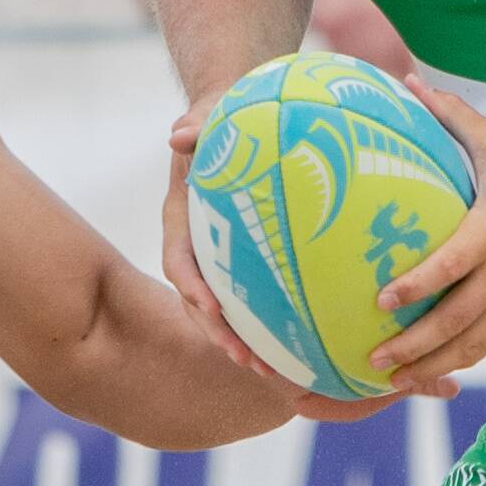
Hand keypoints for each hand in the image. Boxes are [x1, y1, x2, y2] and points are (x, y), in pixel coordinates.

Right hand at [149, 96, 370, 422]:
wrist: (234, 116)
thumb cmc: (223, 113)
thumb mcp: (211, 113)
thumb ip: (196, 124)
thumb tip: (176, 136)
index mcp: (182, 218)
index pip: (179, 262)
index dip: (193, 289)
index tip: (211, 308)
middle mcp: (197, 245)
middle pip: (202, 303)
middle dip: (222, 335)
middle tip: (250, 361)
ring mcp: (221, 256)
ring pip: (227, 310)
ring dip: (248, 342)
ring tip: (278, 373)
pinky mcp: (246, 260)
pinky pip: (257, 297)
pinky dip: (275, 322)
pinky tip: (310, 343)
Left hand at [364, 71, 485, 398]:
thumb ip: (453, 115)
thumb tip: (408, 82)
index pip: (451, 267)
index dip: (415, 287)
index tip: (381, 302)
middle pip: (456, 320)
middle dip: (413, 345)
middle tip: (373, 357)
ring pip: (472, 345)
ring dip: (430, 366)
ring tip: (390, 381)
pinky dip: (456, 363)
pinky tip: (425, 374)